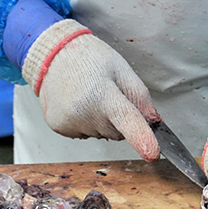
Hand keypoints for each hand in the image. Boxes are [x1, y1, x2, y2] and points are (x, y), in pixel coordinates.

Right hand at [22, 19, 159, 161]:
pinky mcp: (59, 128)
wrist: (54, 54)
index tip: (153, 154)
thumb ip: (141, 99)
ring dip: (101, 120)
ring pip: (102, 135)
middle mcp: (83, 111)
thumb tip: (153, 123)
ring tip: (89, 95)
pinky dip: (87, 123)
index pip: (127, 120)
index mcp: (102, 94)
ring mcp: (69, 122)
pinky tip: (79, 104)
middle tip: (106, 94)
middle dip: (118, 119)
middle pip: (117, 133)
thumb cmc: (90, 59)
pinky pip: (86, 134)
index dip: (142, 139)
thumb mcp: (123, 71)